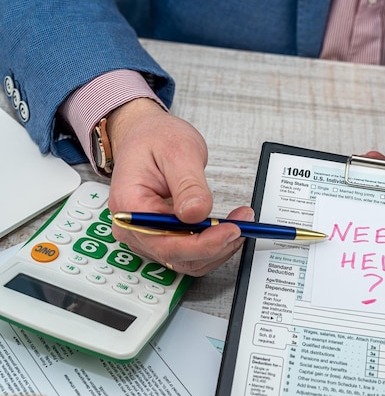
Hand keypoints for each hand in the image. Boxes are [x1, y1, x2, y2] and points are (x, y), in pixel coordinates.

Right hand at [105, 98, 253, 275]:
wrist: (145, 135)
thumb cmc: (155, 138)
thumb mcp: (178, 151)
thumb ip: (188, 185)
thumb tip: (197, 213)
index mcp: (130, 206)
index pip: (166, 241)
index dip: (203, 243)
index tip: (231, 230)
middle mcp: (133, 228)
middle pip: (178, 256)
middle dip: (216, 245)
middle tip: (243, 224)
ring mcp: (145, 235)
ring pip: (187, 260)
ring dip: (217, 248)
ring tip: (239, 223)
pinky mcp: (159, 236)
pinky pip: (188, 252)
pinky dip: (211, 245)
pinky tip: (227, 228)